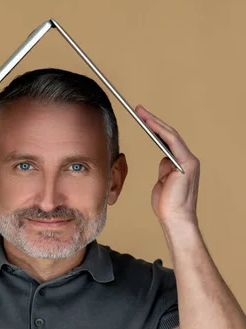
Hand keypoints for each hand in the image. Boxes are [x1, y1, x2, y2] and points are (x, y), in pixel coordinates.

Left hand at [134, 104, 199, 224]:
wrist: (174, 218)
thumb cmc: (166, 204)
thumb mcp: (163, 182)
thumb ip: (165, 169)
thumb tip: (163, 160)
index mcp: (182, 164)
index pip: (169, 141)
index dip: (155, 128)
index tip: (143, 118)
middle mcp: (188, 159)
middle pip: (170, 134)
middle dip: (153, 120)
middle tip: (139, 109)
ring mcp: (189, 161)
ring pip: (171, 135)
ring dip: (155, 122)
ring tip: (141, 112)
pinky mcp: (187, 164)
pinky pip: (172, 142)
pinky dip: (160, 131)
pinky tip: (150, 124)